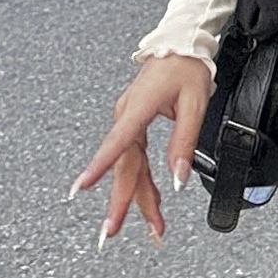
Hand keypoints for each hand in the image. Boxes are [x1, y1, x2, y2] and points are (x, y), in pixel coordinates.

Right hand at [76, 51, 211, 243]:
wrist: (181, 46)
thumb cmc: (186, 68)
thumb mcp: (194, 104)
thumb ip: (184, 142)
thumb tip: (179, 178)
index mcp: (138, 107)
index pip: (117, 142)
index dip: (100, 166)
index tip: (83, 186)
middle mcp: (126, 115)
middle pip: (123, 166)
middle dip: (121, 202)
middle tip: (110, 231)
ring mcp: (127, 121)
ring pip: (130, 168)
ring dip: (139, 199)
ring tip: (152, 227)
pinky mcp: (133, 124)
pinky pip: (135, 160)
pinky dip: (144, 183)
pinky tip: (152, 202)